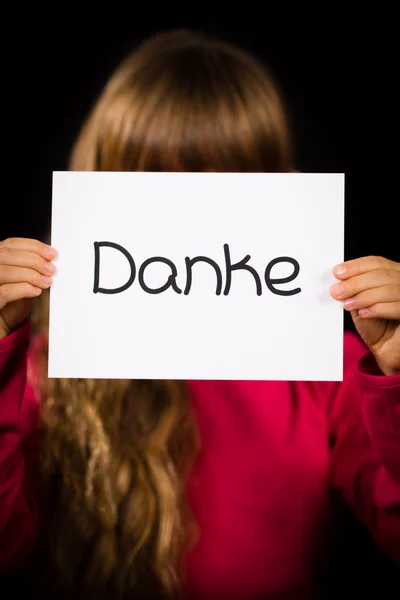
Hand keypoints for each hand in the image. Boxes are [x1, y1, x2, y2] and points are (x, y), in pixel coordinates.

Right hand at [0, 238, 55, 338]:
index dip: (33, 246)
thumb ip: (31, 267)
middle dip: (33, 260)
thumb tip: (50, 259)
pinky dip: (23, 289)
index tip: (51, 253)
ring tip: (46, 282)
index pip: (11, 244)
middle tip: (51, 269)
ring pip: (4, 272)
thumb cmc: (13, 301)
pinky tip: (36, 291)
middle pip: (7, 255)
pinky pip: (4, 292)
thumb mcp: (23, 280)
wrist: (2, 324)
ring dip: (30, 275)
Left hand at [330, 256, 399, 375]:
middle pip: (381, 274)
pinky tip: (363, 313)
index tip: (337, 272)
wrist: (386, 348)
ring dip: (364, 297)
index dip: (356, 266)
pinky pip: (397, 306)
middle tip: (337, 291)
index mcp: (394, 273)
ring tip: (348, 305)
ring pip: (389, 289)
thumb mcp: (360, 303)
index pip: (376, 263)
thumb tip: (338, 281)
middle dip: (355, 283)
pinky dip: (377, 309)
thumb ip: (353, 291)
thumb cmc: (375, 324)